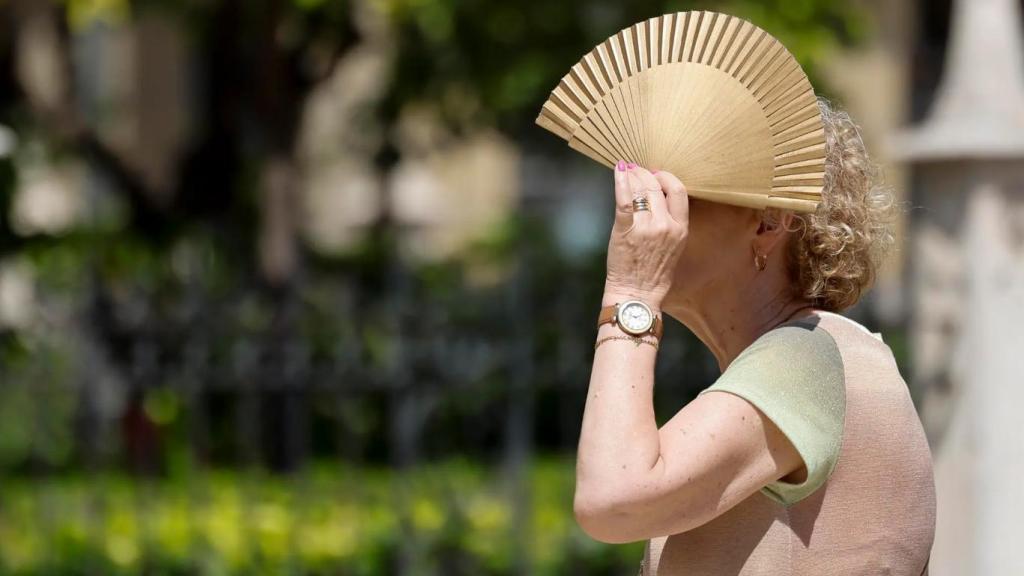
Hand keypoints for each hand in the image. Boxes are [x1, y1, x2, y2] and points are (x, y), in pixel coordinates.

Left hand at [603, 162, 689, 309]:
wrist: (637, 294)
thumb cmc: (654, 274)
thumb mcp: (673, 246)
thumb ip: (669, 223)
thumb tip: (656, 199)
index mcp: (680, 228)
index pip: (678, 190)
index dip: (666, 177)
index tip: (656, 175)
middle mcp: (665, 225)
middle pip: (656, 186)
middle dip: (644, 174)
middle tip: (635, 170)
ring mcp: (645, 227)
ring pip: (640, 189)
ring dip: (632, 176)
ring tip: (626, 170)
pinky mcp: (625, 230)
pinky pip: (624, 200)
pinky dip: (620, 182)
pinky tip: (618, 171)